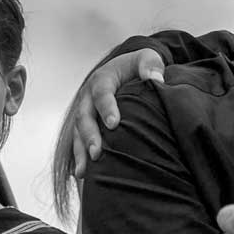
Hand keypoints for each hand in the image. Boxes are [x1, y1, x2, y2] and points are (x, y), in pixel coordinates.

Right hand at [64, 48, 165, 177]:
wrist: (123, 70)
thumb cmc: (137, 66)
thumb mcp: (146, 58)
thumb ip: (151, 64)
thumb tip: (156, 79)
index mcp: (102, 79)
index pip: (102, 93)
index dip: (106, 108)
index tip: (114, 124)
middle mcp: (88, 96)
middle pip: (84, 116)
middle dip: (89, 136)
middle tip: (97, 153)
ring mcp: (84, 112)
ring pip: (77, 133)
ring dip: (80, 152)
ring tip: (84, 172)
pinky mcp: (84, 125)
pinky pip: (77, 142)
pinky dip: (78, 158)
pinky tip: (81, 176)